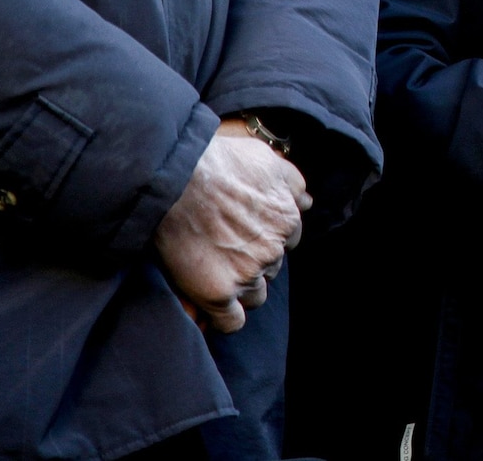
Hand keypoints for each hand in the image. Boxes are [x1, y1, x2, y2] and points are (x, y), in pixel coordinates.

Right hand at [154, 122, 310, 332]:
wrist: (176, 181)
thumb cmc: (217, 164)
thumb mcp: (265, 160)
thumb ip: (291, 182)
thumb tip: (306, 201)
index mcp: (287, 218)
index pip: (289, 240)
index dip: (268, 238)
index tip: (247, 235)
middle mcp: (273, 249)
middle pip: (272, 268)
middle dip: (254, 262)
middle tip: (226, 251)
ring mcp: (247, 273)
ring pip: (256, 295)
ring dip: (241, 289)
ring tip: (216, 275)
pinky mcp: (218, 293)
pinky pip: (232, 322)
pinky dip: (225, 318)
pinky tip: (213, 306)